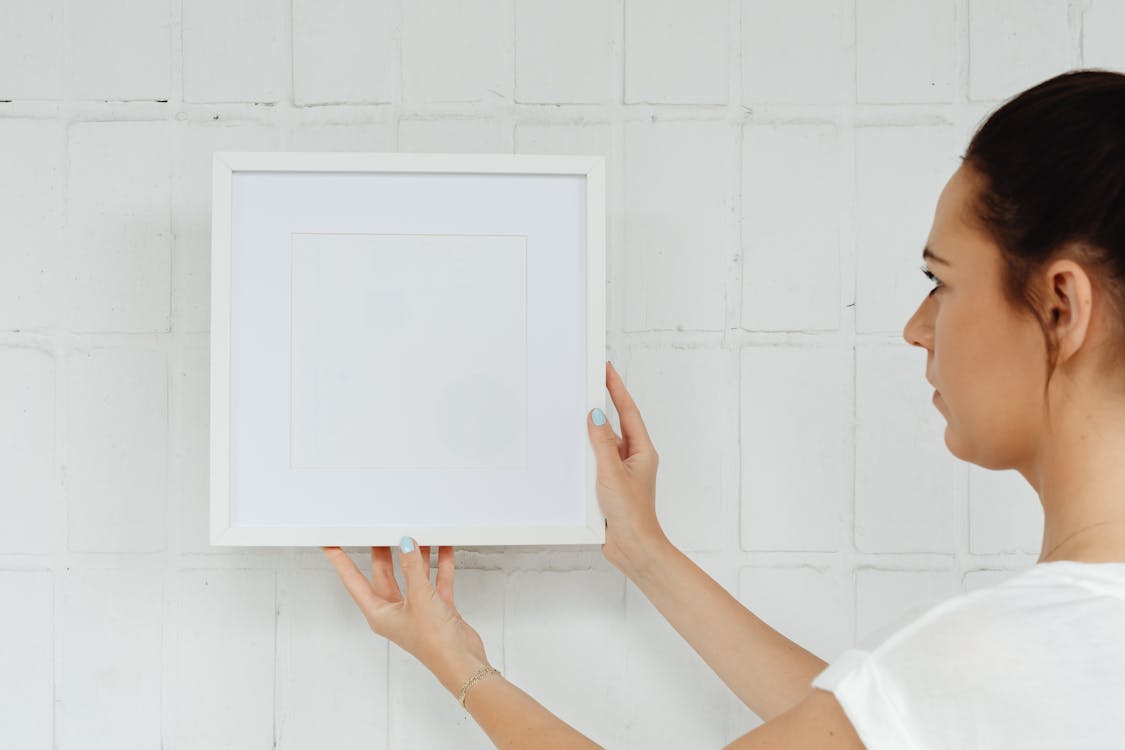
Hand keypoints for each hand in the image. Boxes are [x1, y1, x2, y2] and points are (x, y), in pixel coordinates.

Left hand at [321, 540, 489, 695]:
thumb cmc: (434, 643)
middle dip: (384, 551)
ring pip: (411, 575)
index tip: (332, 544)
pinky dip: (439, 565)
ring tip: (417, 533)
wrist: (462, 662)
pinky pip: (434, 580)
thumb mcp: (420, 597)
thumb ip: (412, 567)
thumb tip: (406, 545)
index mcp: (379, 613)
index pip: (354, 581)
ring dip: (415, 556)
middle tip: (381, 530)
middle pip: (384, 573)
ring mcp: (416, 609)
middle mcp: (395, 610)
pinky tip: (443, 549)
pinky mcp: (436, 608)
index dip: (341, 561)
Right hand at [587, 361, 668, 573]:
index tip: (607, 370)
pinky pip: (595, 461)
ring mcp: (621, 472)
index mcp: (642, 451)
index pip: (627, 412)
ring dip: (590, 431)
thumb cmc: (632, 514)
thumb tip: (595, 416)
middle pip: (616, 424)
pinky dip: (584, 454)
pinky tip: (571, 450)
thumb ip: (601, 443)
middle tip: (589, 382)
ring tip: (575, 410)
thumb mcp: (612, 472)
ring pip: (603, 444)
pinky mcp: (609, 485)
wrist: (633, 547)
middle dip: (603, 404)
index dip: (617, 389)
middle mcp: (633, 458)